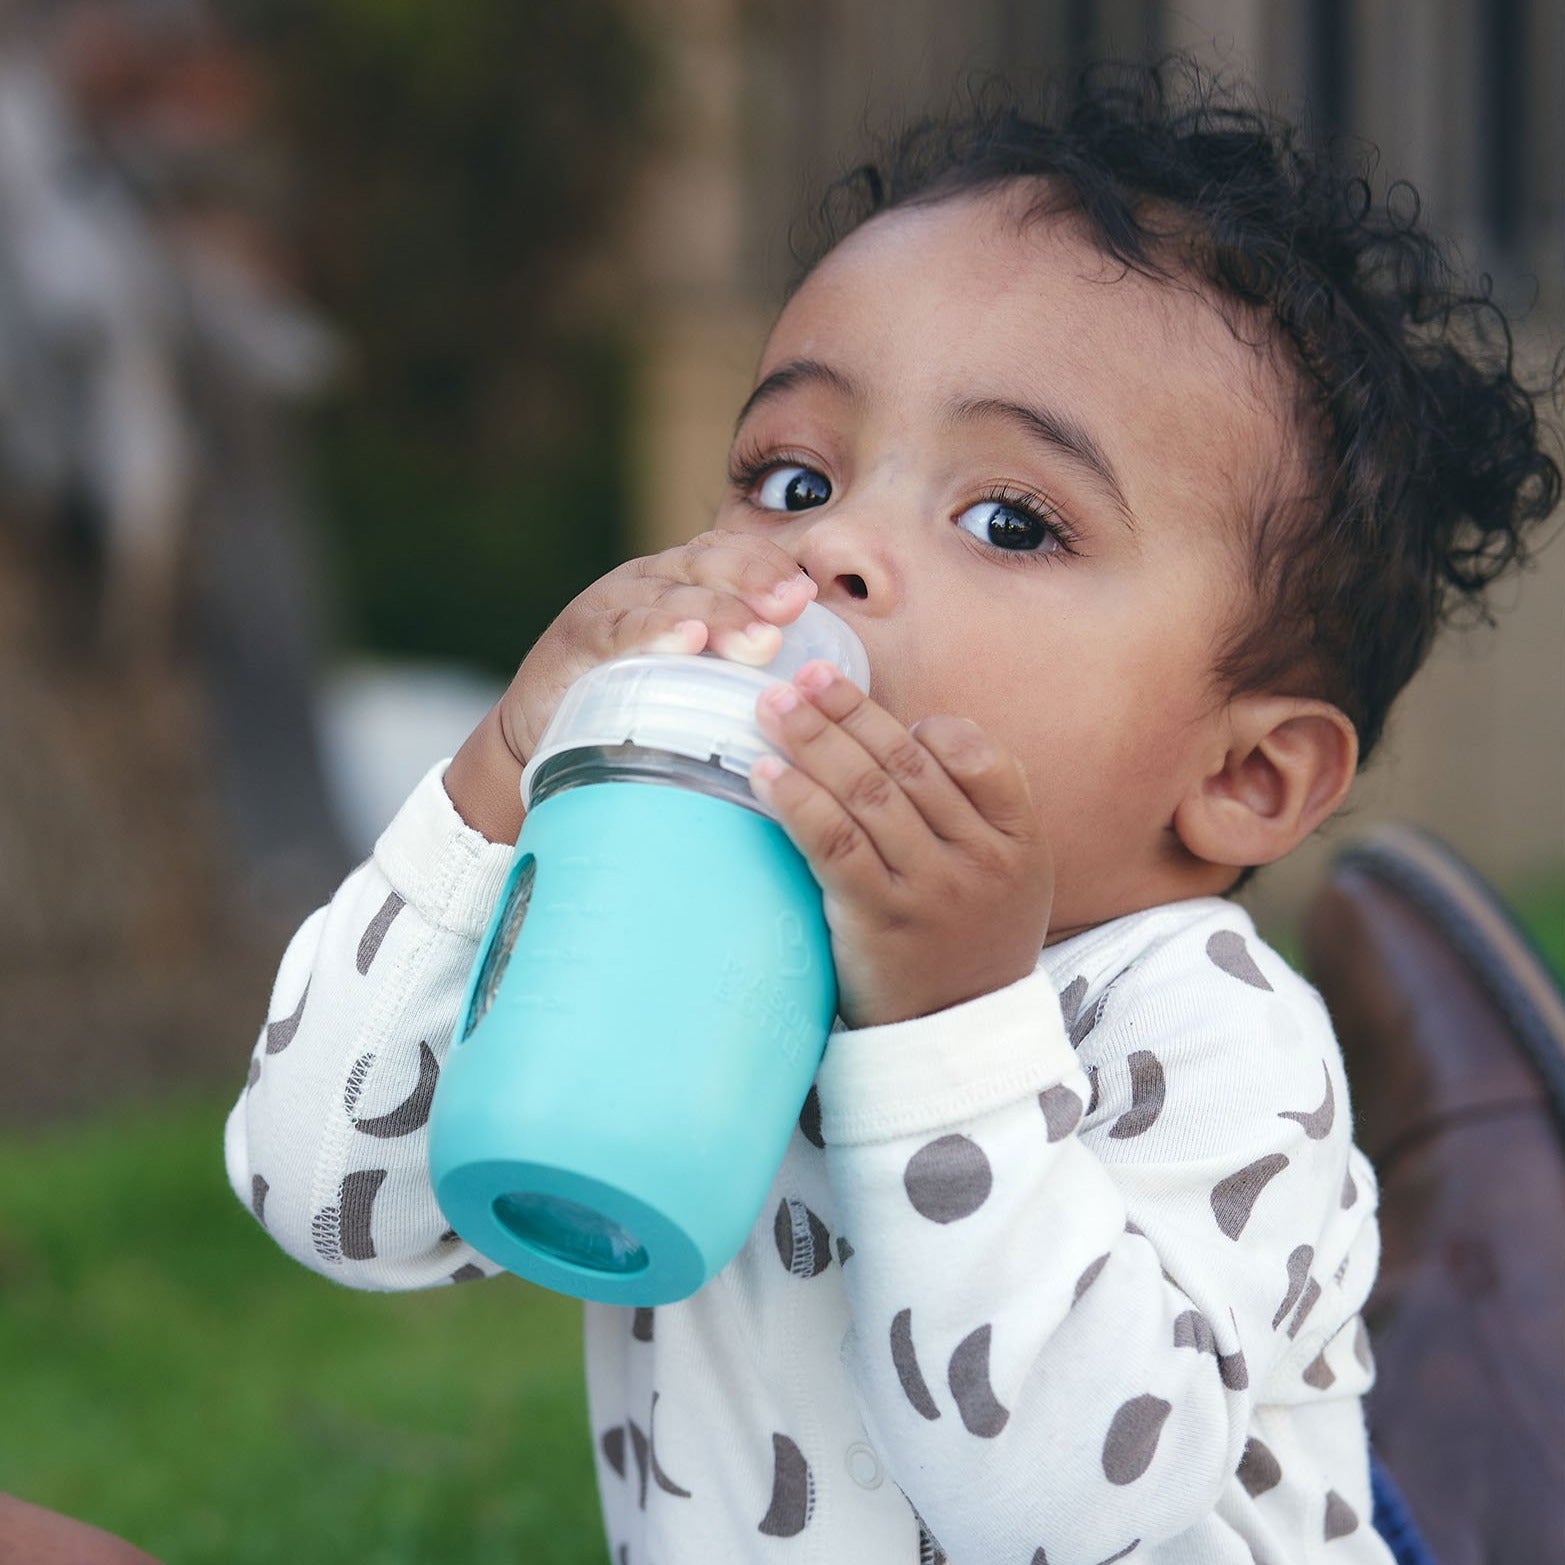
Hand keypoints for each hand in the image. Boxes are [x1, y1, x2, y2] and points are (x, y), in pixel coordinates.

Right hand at [445, 531, 816, 840]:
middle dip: (755, 582)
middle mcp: (647, 582)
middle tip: (793, 607)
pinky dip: (653, 632)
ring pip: (671, 597)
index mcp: (682, 581)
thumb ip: (741, 664)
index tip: (808, 594)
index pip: (731, 553)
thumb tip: (818, 686)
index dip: (769, 565)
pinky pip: (618, 630)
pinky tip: (685, 640)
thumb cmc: (632, 702)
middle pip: (708, 566)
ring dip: (719, 614)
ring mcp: (610, 606)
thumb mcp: (691, 672)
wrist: (540, 732)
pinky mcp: (576, 642)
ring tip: (760, 640)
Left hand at [750, 661, 1053, 1027]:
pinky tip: (764, 774)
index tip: (873, 702)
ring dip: (814, 741)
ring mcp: (932, 891)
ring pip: (868, 795)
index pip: (979, 758)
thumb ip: (974, 810)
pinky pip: (835, 844)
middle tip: (801, 676)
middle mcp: (982, 861)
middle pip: (908, 766)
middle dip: (848, 712)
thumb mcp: (1008, 877)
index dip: (922, 724)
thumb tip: (896, 735)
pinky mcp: (881, 921)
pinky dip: (798, 801)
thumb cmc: (968, 943)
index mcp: (1020, 841)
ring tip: (771, 707)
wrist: (956, 1037)